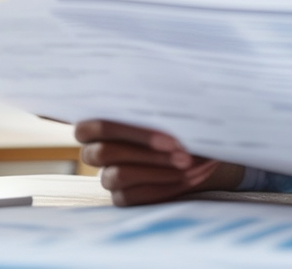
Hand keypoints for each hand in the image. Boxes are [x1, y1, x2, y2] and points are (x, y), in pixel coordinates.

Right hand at [75, 119, 244, 205]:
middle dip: (146, 150)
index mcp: (98, 120)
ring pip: (118, 175)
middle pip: (105, 152)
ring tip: (188, 162)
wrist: (195, 145)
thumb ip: (160, 102)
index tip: (168, 135)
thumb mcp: (170, 104)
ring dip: (157, 169)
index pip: (97, 125)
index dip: (130, 130)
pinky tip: (187, 177)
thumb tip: (167, 95)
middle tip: (181, 149)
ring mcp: (107, 175)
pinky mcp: (121, 196)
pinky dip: (162, 186)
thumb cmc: (176, 117)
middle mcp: (95, 150)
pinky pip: (132, 196)